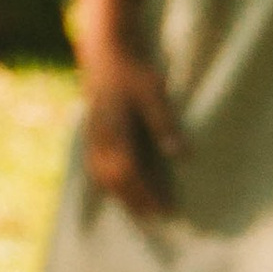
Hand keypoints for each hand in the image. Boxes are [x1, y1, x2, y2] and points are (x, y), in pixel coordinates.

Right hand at [81, 46, 181, 214]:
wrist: (106, 53)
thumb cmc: (134, 71)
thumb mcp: (154, 92)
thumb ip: (164, 124)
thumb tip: (181, 156)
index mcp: (116, 131)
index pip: (130, 173)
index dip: (147, 194)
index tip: (166, 209)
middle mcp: (100, 140)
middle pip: (115, 182)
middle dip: (135, 202)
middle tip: (158, 218)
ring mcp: (92, 138)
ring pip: (102, 178)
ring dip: (121, 197)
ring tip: (141, 212)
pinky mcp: (91, 136)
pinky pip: (95, 169)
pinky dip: (108, 185)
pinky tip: (121, 190)